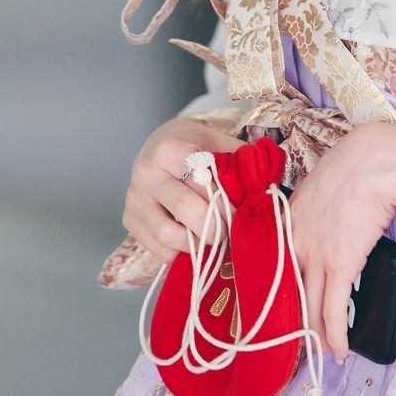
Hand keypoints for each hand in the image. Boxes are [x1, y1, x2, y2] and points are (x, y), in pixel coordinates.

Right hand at [122, 115, 247, 263]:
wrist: (160, 144)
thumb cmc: (197, 145)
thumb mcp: (219, 142)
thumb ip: (241, 161)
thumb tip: (266, 189)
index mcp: (169, 149)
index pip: (201, 180)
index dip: (224, 200)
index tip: (239, 212)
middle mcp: (146, 173)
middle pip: (185, 209)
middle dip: (214, 226)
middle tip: (229, 231)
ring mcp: (134, 199)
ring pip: (168, 235)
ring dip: (196, 244)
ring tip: (212, 239)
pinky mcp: (129, 220)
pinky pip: (157, 248)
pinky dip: (180, 252)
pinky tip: (193, 241)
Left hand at [286, 121, 395, 363]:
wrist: (371, 161)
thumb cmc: (353, 164)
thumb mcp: (317, 184)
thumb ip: (310, 207)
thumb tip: (321, 220)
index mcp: (286, 222)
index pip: (275, 269)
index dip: (279, 294)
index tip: (282, 310)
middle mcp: (293, 243)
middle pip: (288, 294)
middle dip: (293, 322)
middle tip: (299, 340)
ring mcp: (315, 257)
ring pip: (309, 309)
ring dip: (316, 335)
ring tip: (323, 351)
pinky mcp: (340, 266)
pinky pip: (334, 311)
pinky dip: (337, 335)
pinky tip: (341, 350)